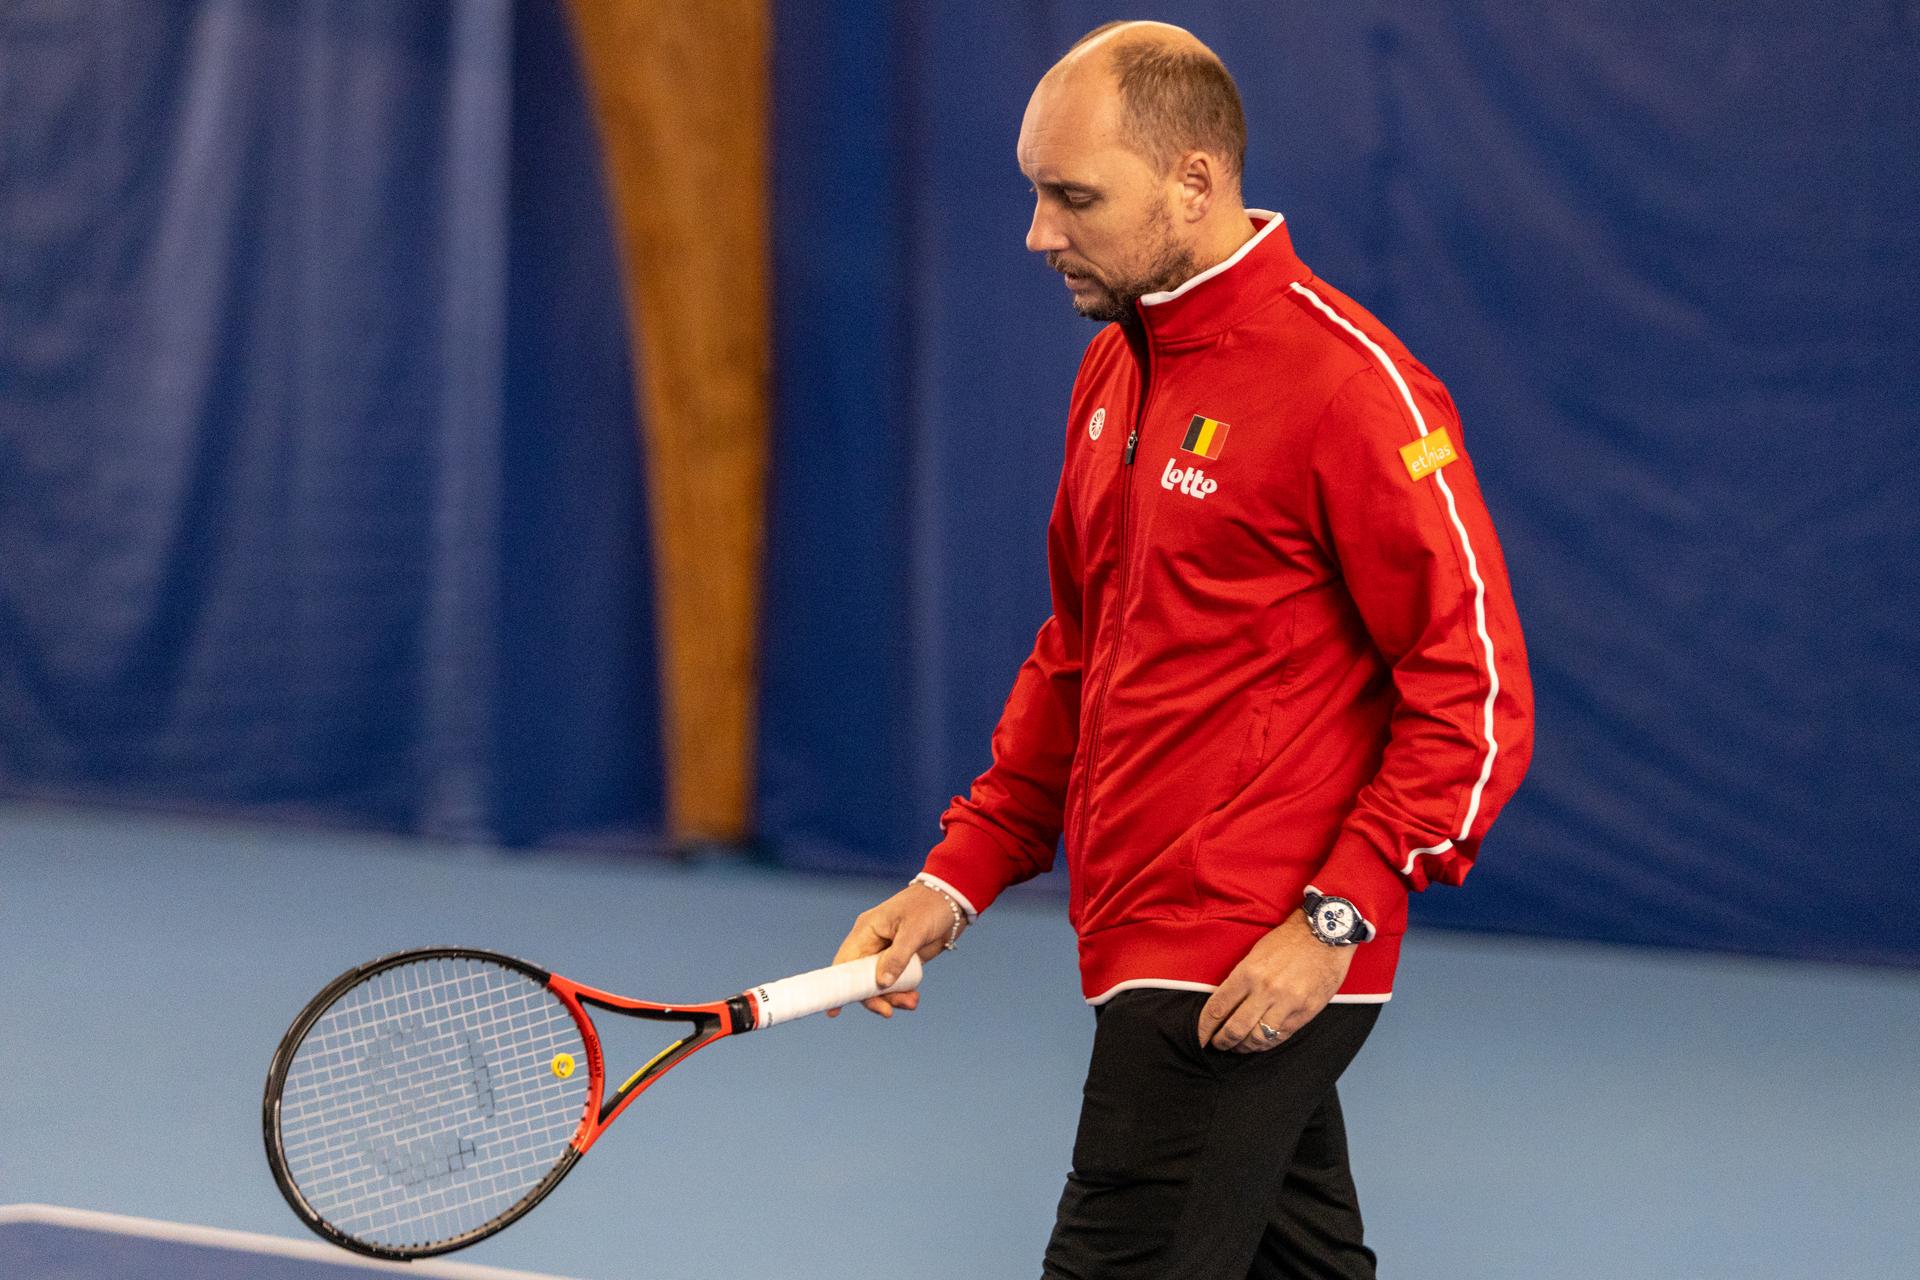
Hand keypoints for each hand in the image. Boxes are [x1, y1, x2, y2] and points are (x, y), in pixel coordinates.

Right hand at [825, 883, 964, 1017]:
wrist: (953, 900)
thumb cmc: (929, 907)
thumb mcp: (914, 931)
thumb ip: (897, 957)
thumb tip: (881, 983)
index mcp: (866, 932)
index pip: (845, 963)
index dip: (838, 987)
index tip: (834, 1012)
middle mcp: (872, 944)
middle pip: (861, 980)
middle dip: (874, 998)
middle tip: (888, 1011)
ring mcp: (887, 953)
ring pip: (880, 985)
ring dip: (892, 998)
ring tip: (911, 1002)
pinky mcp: (903, 960)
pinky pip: (896, 983)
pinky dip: (902, 993)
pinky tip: (914, 998)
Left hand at [1196, 911, 1353, 1052]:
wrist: (1325, 934)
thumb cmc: (1288, 941)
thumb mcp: (1255, 954)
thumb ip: (1241, 980)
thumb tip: (1226, 1005)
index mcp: (1248, 973)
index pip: (1218, 1008)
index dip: (1204, 1028)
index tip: (1199, 1037)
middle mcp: (1265, 990)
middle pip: (1235, 1028)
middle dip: (1222, 1042)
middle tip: (1218, 1045)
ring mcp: (1286, 1003)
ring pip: (1257, 1038)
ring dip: (1244, 1047)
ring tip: (1239, 1047)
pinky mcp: (1304, 1012)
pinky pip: (1280, 1036)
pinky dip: (1266, 1044)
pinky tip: (1260, 1043)